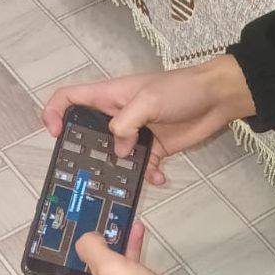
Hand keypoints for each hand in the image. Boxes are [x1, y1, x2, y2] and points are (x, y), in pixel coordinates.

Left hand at [30, 222, 197, 274]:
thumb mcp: (110, 269)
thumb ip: (91, 248)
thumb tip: (83, 240)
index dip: (43, 261)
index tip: (51, 237)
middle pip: (71, 273)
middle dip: (78, 247)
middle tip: (84, 222)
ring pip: (99, 268)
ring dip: (106, 245)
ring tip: (112, 221)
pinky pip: (120, 271)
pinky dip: (125, 252)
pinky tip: (136, 231)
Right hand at [41, 54, 256, 185]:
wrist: (219, 97)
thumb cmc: (182, 90)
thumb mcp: (149, 99)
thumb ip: (126, 123)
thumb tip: (118, 150)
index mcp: (111, 95)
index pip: (70, 97)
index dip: (54, 112)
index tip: (55, 134)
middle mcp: (118, 115)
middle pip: (88, 135)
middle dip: (85, 155)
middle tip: (85, 174)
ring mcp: (136, 133)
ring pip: (114, 157)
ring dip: (118, 171)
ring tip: (122, 184)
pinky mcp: (155, 147)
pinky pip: (141, 166)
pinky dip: (147, 174)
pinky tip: (159, 176)